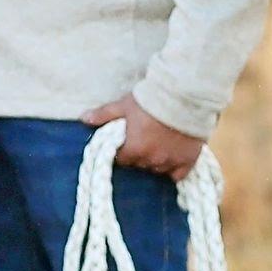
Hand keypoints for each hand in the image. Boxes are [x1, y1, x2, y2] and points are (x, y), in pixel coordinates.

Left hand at [83, 95, 205, 181]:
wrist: (182, 96)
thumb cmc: (150, 100)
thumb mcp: (123, 105)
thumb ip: (104, 115)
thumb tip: (83, 119)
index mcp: (134, 149)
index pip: (122, 159)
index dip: (124, 150)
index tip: (128, 140)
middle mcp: (151, 160)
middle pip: (140, 164)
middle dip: (139, 154)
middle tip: (144, 138)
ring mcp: (170, 161)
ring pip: (157, 169)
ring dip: (155, 161)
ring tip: (158, 145)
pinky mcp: (188, 160)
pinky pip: (177, 174)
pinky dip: (173, 169)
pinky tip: (172, 158)